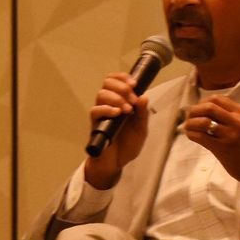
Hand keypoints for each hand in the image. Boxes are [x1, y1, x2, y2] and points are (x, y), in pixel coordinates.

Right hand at [84, 72, 148, 188]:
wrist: (117, 162)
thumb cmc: (128, 144)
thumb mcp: (141, 129)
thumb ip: (143, 113)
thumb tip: (144, 96)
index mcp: (121, 101)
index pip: (116, 80)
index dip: (123, 77)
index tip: (134, 83)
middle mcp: (109, 104)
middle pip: (107, 83)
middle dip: (122, 87)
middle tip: (132, 99)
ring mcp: (101, 113)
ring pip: (101, 94)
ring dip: (116, 98)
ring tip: (127, 110)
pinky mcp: (96, 124)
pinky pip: (95, 110)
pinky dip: (106, 109)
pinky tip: (116, 113)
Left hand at [184, 95, 239, 189]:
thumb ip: (230, 116)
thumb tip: (204, 110)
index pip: (217, 98)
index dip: (203, 102)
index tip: (199, 110)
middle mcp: (237, 121)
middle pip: (208, 106)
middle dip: (194, 111)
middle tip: (190, 118)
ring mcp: (230, 134)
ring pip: (203, 121)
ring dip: (191, 123)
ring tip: (189, 127)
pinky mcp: (222, 148)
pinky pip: (201, 136)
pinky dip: (191, 135)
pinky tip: (192, 136)